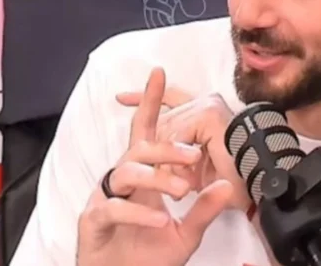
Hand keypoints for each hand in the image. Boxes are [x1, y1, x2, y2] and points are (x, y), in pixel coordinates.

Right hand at [76, 68, 231, 265]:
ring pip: (126, 171)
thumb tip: (227, 186)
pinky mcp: (93, 219)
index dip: (151, 102)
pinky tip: (160, 219)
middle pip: (139, 147)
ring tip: (182, 190)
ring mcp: (105, 198)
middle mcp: (123, 181)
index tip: (158, 73)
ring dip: (156, 177)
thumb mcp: (185, 234)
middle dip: (167, 147)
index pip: (148, 132)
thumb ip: (204, 210)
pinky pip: (113, 207)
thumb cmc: (148, 258)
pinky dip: (138, 211)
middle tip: (194, 156)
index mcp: (144, 178)